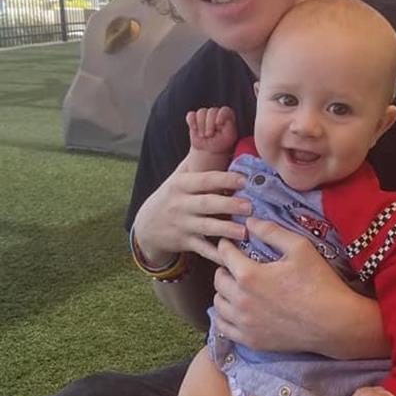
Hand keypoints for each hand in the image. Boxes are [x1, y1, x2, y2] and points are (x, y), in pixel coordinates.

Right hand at [133, 165, 250, 265]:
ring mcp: (182, 225)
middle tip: (249, 206)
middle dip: (228, 204)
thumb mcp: (177, 177)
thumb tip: (212, 137)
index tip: (243, 179)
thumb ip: (194, 162)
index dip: (223, 179)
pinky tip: (231, 257)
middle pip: (207, 203)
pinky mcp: (185, 243)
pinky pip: (203, 249)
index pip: (204, 180)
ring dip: (226, 229)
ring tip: (245, 231)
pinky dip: (216, 254)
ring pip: (206, 227)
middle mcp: (180, 204)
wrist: (146, 227)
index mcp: (181, 185)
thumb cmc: (170, 197)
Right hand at [187, 106, 236, 156]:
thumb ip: (227, 130)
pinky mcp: (194, 119)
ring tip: (203, 136)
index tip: (218, 123)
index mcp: (227, 117)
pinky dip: (191, 121)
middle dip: (209, 124)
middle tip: (208, 135)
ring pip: (202, 112)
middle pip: (212, 111)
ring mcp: (205, 115)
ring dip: (201, 125)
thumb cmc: (220, 144)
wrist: (208, 150)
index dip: (221, 115)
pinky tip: (194, 128)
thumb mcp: (227, 139)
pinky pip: (191, 115)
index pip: (225, 111)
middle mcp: (216, 114)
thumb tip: (218, 122)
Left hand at [212, 216, 373, 353]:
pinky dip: (224, 316)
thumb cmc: (319, 282)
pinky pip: (224, 327)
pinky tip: (234, 310)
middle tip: (234, 265)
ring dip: (223, 292)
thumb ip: (272, 232)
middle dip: (224, 268)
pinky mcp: (252, 340)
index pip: (224, 255)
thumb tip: (249, 222)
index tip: (230, 244)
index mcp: (249, 275)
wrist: (335, 323)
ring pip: (218, 303)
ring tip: (235, 286)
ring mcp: (245, 323)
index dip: (226, 245)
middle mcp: (241, 300)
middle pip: (218, 279)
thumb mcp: (300, 248)